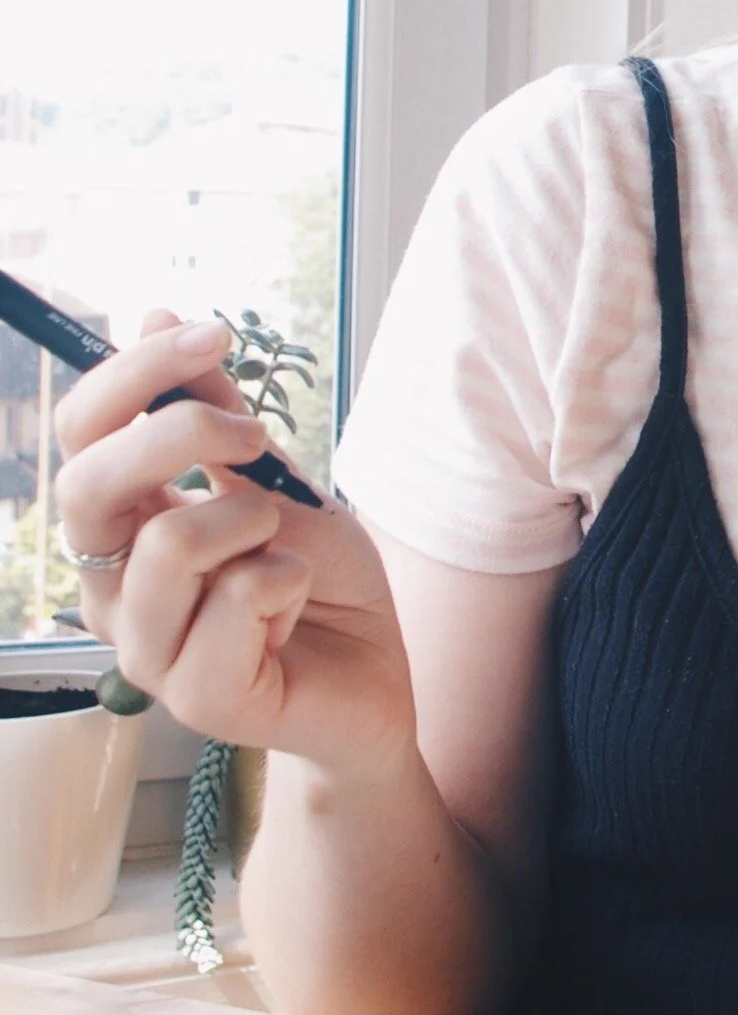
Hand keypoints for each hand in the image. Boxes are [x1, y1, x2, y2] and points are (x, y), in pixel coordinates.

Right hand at [52, 310, 417, 777]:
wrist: (379, 670)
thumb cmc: (322, 580)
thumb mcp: (276, 480)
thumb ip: (216, 416)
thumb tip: (154, 317)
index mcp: (123, 531)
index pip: (80, 437)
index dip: (133, 373)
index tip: (209, 335)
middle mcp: (114, 591)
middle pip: (89, 485)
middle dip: (181, 436)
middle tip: (252, 441)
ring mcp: (147, 649)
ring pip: (174, 543)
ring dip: (257, 527)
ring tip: (283, 559)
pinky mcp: (198, 697)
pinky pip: (241, 598)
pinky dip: (291, 583)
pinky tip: (293, 614)